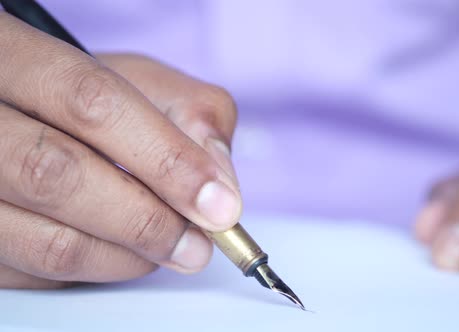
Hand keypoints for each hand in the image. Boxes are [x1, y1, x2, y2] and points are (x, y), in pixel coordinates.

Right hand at [0, 13, 240, 287]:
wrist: (28, 116)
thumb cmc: (89, 100)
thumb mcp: (145, 84)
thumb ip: (194, 118)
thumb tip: (220, 187)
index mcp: (15, 58)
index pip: (92, 104)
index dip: (165, 159)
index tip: (218, 203)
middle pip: (56, 176)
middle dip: (146, 219)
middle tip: (197, 243)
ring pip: (45, 240)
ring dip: (126, 256)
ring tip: (171, 249)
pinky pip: (37, 273)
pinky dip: (95, 271)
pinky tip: (123, 251)